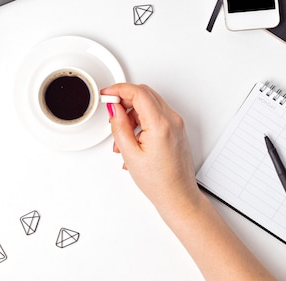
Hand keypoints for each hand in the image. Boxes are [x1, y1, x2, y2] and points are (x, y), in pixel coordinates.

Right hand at [102, 83, 201, 216]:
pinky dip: (141, 121)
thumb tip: (114, 108)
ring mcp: (176, 124)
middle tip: (111, 113)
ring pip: (149, 104)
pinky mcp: (176, 129)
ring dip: (132, 114)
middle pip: (145, 95)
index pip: (138, 92)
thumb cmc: (159, 182)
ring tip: (122, 137)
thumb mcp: (130, 154)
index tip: (107, 94)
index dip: (119, 89)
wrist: (178, 196)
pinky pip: (156, 115)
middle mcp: (172, 120)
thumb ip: (119, 126)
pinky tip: (132, 139)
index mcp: (161, 124)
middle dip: (125, 101)